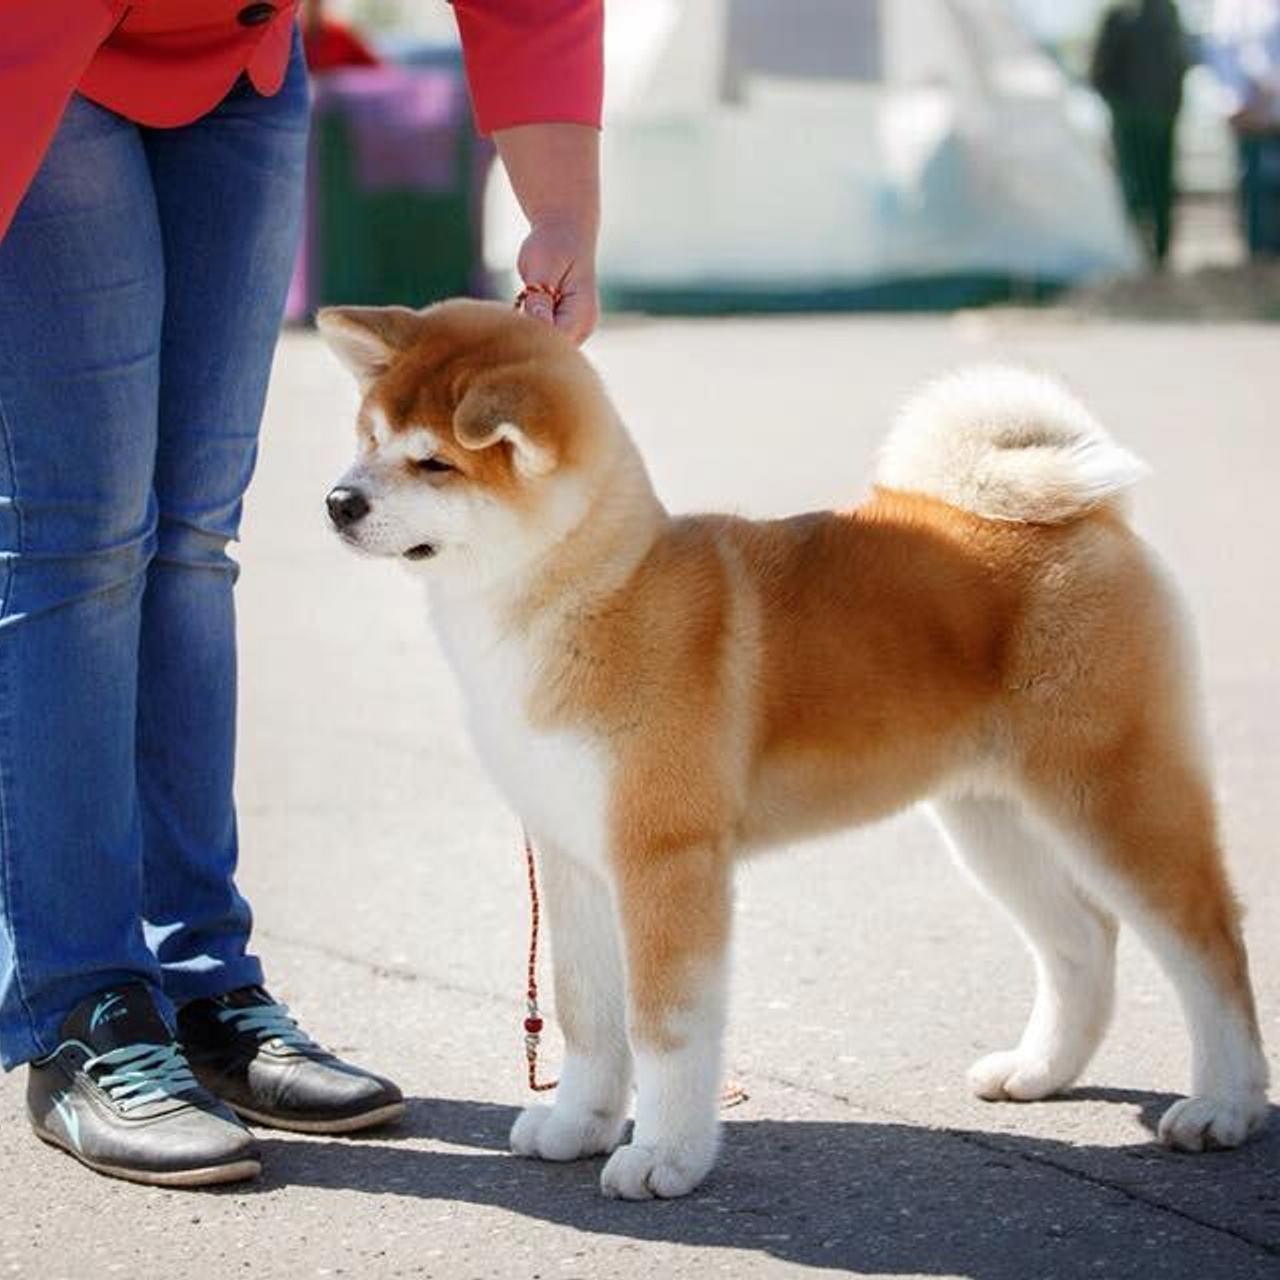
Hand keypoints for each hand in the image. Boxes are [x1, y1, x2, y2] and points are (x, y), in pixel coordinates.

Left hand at [516, 215, 598, 344]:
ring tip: (516, 311)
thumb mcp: (543, 268)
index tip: (508, 329)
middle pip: (552, 351)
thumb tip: (535, 328)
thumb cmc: (552, 245)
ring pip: (547, 347)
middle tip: (507, 321)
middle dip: (529, 342)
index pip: (555, 345)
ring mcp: (576, 329)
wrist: (565, 230)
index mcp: (582, 315)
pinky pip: (545, 337)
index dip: (531, 342)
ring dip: (528, 336)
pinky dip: (529, 330)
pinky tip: (519, 314)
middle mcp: (583, 327)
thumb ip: (539, 300)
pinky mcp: (565, 326)